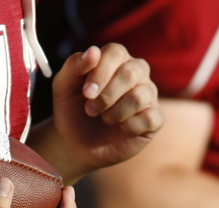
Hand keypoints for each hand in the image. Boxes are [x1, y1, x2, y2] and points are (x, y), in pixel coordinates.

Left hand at [50, 44, 163, 180]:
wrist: (78, 145)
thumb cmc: (72, 111)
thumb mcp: (63, 87)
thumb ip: (73, 66)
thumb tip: (93, 51)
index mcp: (115, 59)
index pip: (115, 52)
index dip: (100, 72)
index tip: (86, 93)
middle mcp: (136, 72)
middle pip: (131, 72)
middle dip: (107, 95)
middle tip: (90, 110)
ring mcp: (148, 94)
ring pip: (140, 96)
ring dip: (115, 112)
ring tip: (104, 119)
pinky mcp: (155, 118)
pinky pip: (149, 118)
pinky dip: (129, 127)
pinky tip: (120, 129)